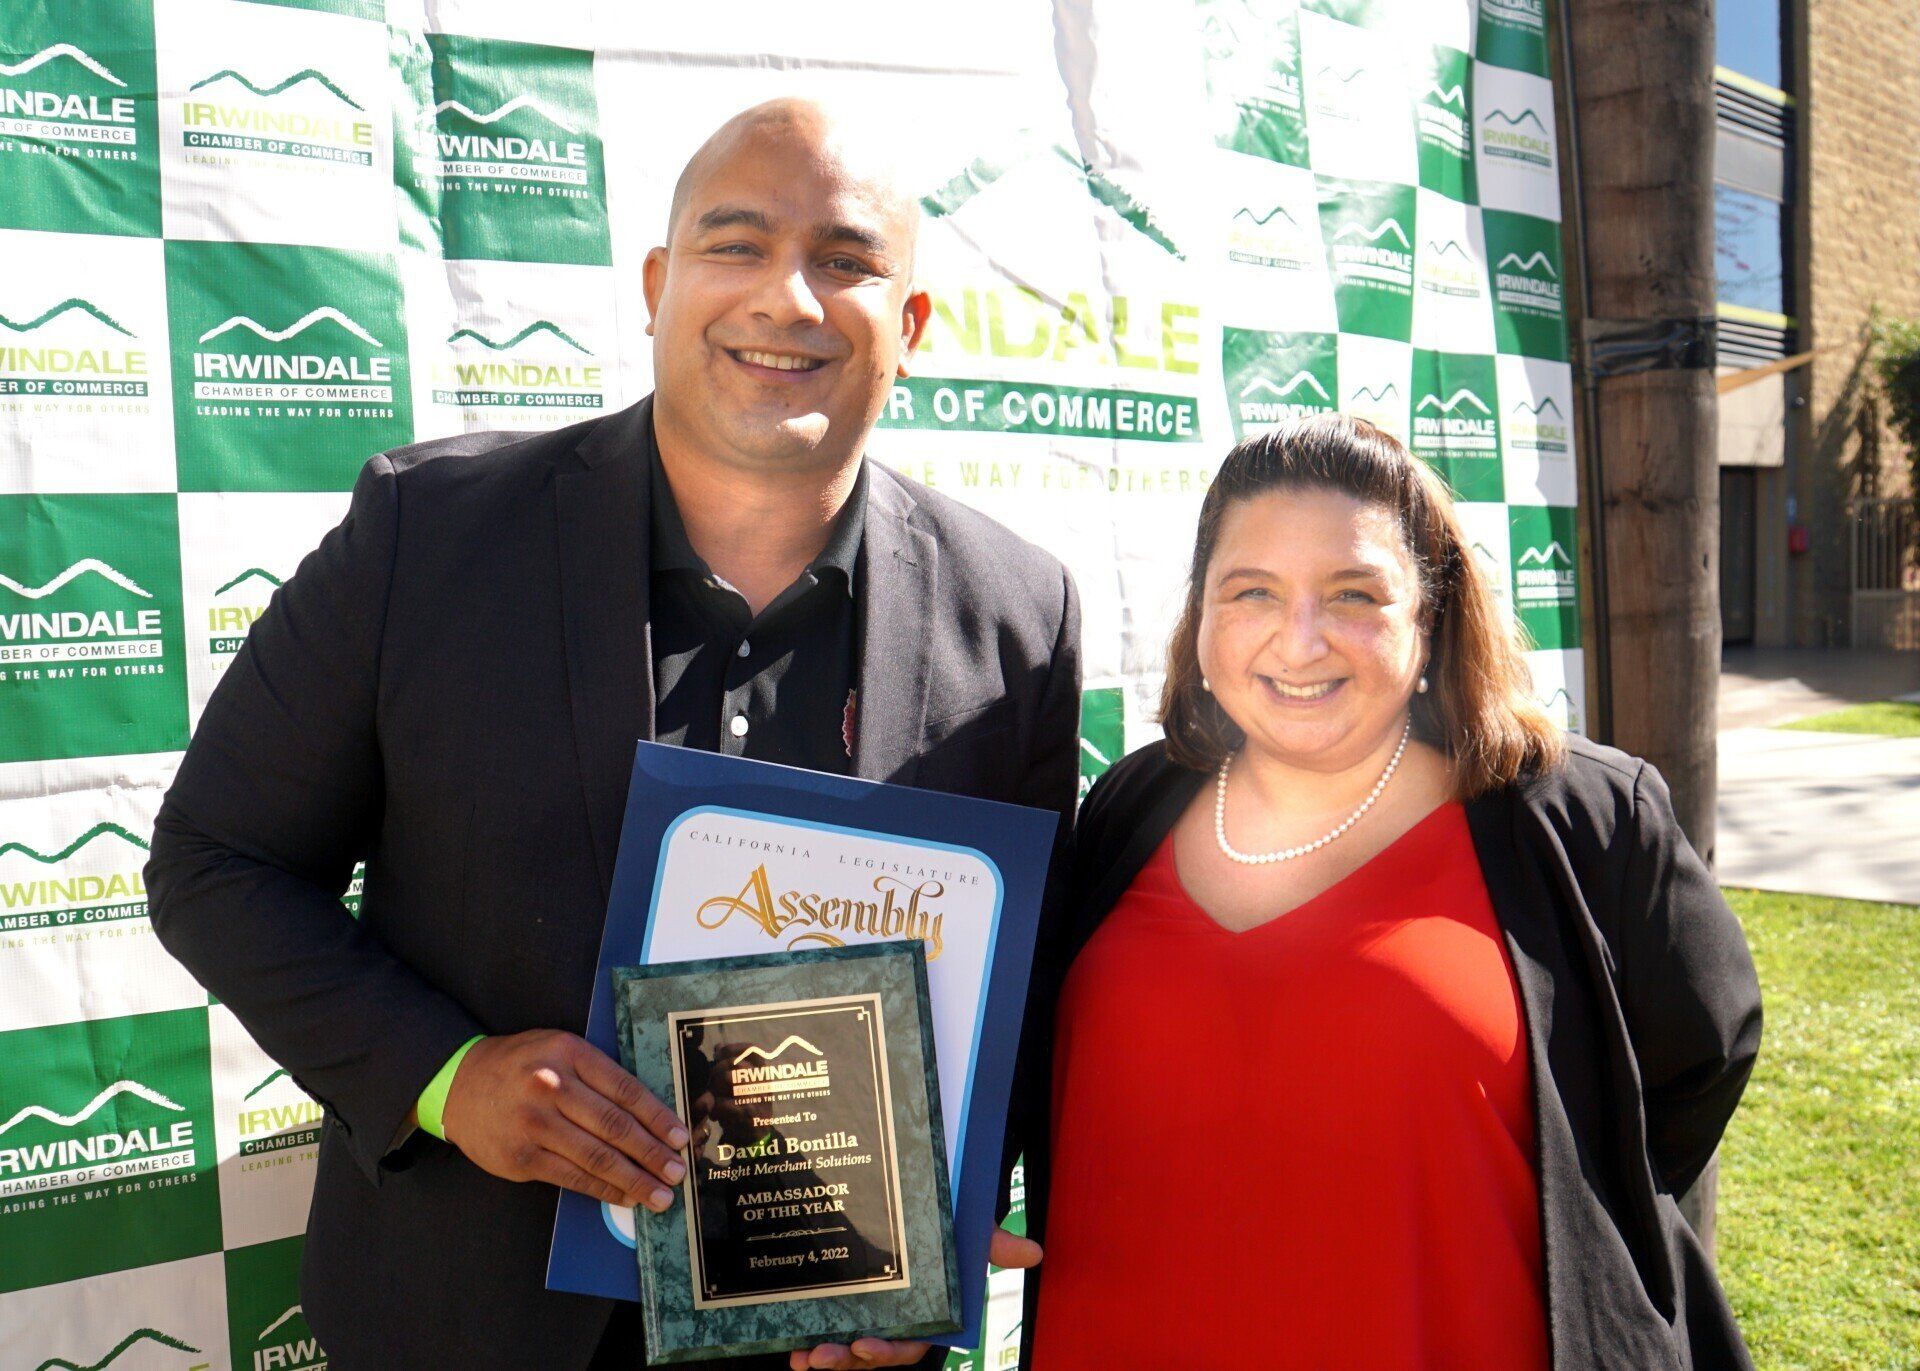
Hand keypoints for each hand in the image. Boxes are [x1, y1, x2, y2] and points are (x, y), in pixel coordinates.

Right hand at [441, 1029, 688, 1210]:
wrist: (459, 1083)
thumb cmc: (522, 1066)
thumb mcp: (560, 1050)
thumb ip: (598, 1074)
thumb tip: (651, 1115)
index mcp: (570, 1054)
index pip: (626, 1090)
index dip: (658, 1117)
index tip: (681, 1137)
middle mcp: (552, 1086)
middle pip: (616, 1127)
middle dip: (653, 1154)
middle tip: (678, 1172)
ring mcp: (534, 1124)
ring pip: (597, 1157)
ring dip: (635, 1179)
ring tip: (660, 1194)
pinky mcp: (522, 1157)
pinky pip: (572, 1177)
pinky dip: (604, 1189)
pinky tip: (624, 1196)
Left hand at [786, 1228, 1041, 1368]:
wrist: (931, 1200)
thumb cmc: (951, 1222)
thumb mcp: (970, 1231)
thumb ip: (994, 1245)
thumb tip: (1033, 1252)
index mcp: (928, 1313)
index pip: (910, 1344)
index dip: (889, 1351)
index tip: (866, 1345)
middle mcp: (897, 1319)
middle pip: (873, 1353)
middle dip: (849, 1360)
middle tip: (824, 1355)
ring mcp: (867, 1312)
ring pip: (846, 1347)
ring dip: (826, 1357)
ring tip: (804, 1358)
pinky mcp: (842, 1300)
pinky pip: (824, 1327)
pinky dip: (806, 1340)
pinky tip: (790, 1347)